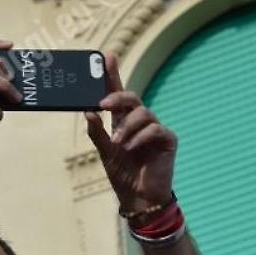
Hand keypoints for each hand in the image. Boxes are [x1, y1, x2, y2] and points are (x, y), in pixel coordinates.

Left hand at [84, 52, 176, 214]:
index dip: (113, 74)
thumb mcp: (104, 152)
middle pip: (132, 97)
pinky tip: (132, 148)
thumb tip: (87, 112)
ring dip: (127, 126)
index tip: (106, 56)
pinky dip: (141, 137)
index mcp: (124, 121)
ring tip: (119, 143)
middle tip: (103, 104)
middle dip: (118, 96)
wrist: (139, 198)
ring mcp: (155, 129)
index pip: (118, 93)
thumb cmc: (123, 174)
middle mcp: (140, 121)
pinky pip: (155, 129)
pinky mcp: (168, 140)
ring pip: (143, 113)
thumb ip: (97, 132)